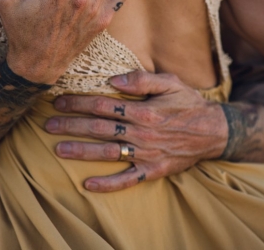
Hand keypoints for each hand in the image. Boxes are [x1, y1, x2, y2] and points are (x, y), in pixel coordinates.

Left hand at [44, 71, 227, 191]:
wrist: (214, 132)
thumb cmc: (189, 103)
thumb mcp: (170, 82)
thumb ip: (141, 79)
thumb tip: (113, 79)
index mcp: (144, 110)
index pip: (103, 105)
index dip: (79, 102)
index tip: (59, 102)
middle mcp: (142, 133)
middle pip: (99, 128)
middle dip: (71, 125)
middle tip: (48, 124)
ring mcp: (146, 154)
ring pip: (107, 153)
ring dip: (81, 151)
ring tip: (59, 149)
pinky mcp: (152, 170)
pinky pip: (127, 180)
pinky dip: (108, 184)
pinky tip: (88, 184)